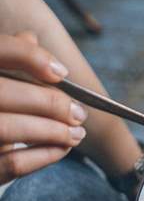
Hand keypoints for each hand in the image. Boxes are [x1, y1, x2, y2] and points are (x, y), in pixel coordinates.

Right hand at [0, 32, 86, 183]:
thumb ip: (8, 58)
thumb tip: (31, 37)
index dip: (29, 57)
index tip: (62, 73)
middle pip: (2, 93)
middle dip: (50, 103)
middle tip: (79, 113)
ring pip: (8, 129)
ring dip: (52, 132)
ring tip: (76, 133)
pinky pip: (11, 163)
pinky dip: (44, 156)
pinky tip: (61, 149)